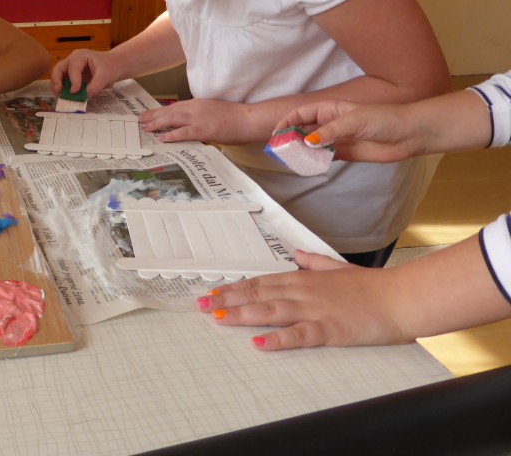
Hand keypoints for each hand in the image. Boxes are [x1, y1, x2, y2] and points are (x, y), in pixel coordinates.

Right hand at [49, 49, 121, 98]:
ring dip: (57, 87)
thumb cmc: (110, 66)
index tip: (75, 92)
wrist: (114, 66)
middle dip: (56, 81)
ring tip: (61, 97)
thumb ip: (94, 86)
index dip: (73, 80)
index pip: (72, 68)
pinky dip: (62, 89)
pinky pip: (62, 82)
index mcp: (80, 56)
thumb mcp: (105, 76)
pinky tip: (66, 97)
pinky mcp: (71, 76)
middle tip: (59, 93)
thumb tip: (84, 97)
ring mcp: (70, 68)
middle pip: (58, 68)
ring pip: (57, 75)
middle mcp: (72, 60)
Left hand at [138, 98, 259, 144]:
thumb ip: (199, 115)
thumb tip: (187, 123)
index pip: (174, 106)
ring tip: (145, 127)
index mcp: (197, 103)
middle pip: (169, 111)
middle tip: (140, 120)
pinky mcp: (204, 130)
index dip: (160, 110)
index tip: (148, 113)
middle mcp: (195, 108)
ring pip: (173, 119)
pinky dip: (172, 135)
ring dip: (157, 123)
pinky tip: (162, 138)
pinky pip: (184, 132)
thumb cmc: (234, 117)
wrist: (248, 118)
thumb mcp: (212, 111)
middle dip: (153, 116)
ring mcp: (199, 118)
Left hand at [196, 250, 410, 349]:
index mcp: (303, 279)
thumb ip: (315, 262)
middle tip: (200, 305)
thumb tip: (298, 256)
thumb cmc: (371, 287)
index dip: (234, 288)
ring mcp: (314, 310)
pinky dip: (277, 339)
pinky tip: (258, 343)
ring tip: (217, 319)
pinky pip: (298, 335)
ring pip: (270, 311)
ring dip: (241, 315)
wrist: (399, 298)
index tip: (212, 292)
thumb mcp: (338, 269)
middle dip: (226, 300)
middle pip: (257, 294)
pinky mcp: (329, 329)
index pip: (260, 282)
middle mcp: (302, 291)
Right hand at [273, 100, 424, 161]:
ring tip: (292, 160)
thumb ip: (330, 132)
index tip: (278, 135)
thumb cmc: (383, 119)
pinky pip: (325, 157)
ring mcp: (337, 139)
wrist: (409, 135)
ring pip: (312, 145)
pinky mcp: (345, 153)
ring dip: (302, 152)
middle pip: (304, 130)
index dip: (287, 122)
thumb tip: (308, 142)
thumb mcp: (354, 121)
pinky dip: (315, 161)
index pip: (301, 114)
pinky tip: (309, 165)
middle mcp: (330, 123)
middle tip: (281, 151)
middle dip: (291, 139)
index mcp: (330, 109)